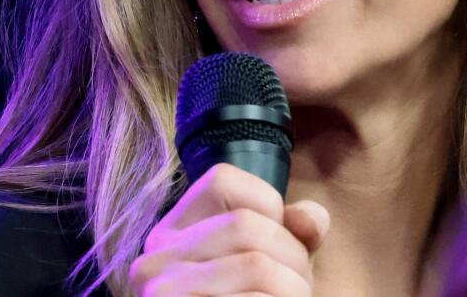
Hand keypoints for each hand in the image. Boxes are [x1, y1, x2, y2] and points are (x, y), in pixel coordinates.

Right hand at [128, 163, 329, 296]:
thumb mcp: (261, 272)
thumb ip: (287, 239)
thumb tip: (313, 219)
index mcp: (170, 236)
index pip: (223, 180)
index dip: (270, 208)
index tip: (277, 248)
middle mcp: (154, 261)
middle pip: (249, 226)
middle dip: (294, 262)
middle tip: (295, 294)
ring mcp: (162, 296)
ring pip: (258, 266)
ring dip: (294, 293)